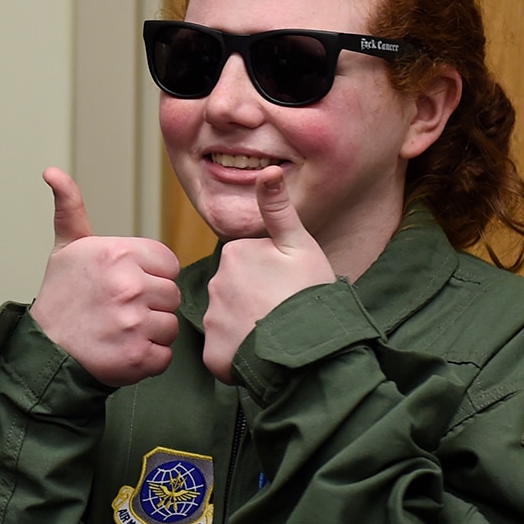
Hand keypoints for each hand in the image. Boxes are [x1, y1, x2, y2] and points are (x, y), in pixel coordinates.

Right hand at [28, 168, 181, 386]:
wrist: (44, 350)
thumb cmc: (61, 297)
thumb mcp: (66, 247)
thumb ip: (70, 208)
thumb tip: (52, 172)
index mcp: (117, 253)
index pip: (168, 264)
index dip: (150, 276)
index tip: (125, 286)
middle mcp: (128, 284)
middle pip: (171, 295)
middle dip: (150, 305)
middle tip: (118, 311)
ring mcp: (134, 321)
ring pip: (170, 326)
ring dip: (150, 332)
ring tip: (119, 331)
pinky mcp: (138, 355)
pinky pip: (165, 355)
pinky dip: (147, 358)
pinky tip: (122, 350)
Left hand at [202, 167, 335, 380]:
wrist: (311, 350)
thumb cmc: (310, 294)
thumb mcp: (301, 246)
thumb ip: (279, 210)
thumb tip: (267, 169)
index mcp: (234, 254)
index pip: (248, 262)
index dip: (272, 275)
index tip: (289, 286)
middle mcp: (214, 284)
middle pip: (236, 290)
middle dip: (256, 300)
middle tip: (284, 311)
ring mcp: (212, 321)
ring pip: (230, 321)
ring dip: (248, 328)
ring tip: (276, 334)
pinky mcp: (213, 354)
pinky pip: (224, 351)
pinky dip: (240, 354)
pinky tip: (263, 354)